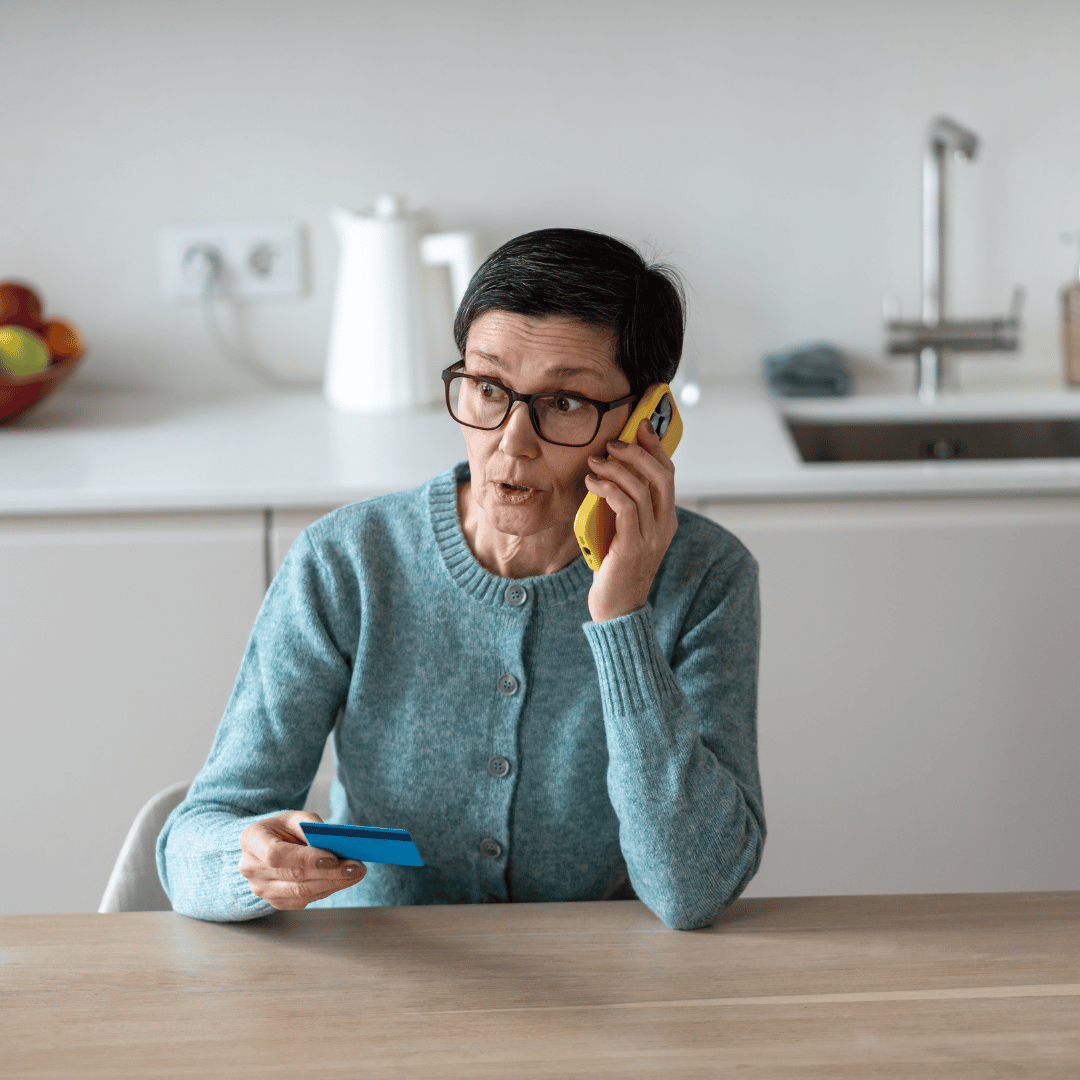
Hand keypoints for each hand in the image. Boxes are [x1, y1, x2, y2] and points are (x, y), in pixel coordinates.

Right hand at [238, 810, 365, 909]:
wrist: (266, 846)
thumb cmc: (282, 829)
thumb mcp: (294, 818)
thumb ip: (311, 825)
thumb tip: (334, 843)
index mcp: (252, 840)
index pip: (277, 854)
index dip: (306, 858)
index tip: (333, 858)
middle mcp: (251, 867)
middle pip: (294, 876)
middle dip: (330, 873)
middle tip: (357, 867)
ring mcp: (261, 888)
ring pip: (301, 892)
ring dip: (332, 884)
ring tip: (356, 873)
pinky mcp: (274, 901)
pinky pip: (303, 900)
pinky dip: (326, 890)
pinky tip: (342, 880)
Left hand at [584, 416, 676, 621]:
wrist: (617, 608)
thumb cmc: (615, 568)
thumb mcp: (625, 531)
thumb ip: (625, 507)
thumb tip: (610, 473)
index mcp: (666, 520)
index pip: (668, 474)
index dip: (656, 447)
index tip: (640, 426)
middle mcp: (665, 526)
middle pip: (661, 475)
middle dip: (637, 452)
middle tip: (613, 444)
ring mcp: (652, 537)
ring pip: (641, 488)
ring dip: (616, 469)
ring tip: (595, 463)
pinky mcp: (634, 546)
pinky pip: (625, 506)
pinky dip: (608, 489)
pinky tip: (592, 484)